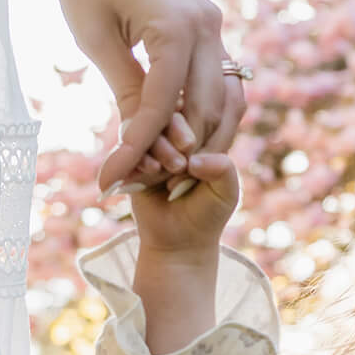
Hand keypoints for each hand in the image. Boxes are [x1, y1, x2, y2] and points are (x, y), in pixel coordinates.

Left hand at [43, 0, 227, 189]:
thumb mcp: (95, 38)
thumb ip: (125, 89)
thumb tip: (139, 140)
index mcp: (177, 30)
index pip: (162, 109)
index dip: (136, 151)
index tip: (109, 182)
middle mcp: (206, 27)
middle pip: (203, 112)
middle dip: (173, 154)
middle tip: (135, 184)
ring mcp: (212, 23)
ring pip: (220, 100)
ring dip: (194, 136)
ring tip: (155, 166)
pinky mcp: (206, 21)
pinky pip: (213, 78)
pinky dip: (197, 109)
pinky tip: (169, 132)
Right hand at [117, 72, 245, 258]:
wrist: (178, 242)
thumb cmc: (207, 213)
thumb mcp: (226, 192)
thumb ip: (222, 169)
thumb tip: (194, 158)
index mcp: (205, 136)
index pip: (202, 111)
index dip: (197, 128)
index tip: (196, 158)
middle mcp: (177, 137)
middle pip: (173, 113)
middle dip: (176, 132)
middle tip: (180, 165)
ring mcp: (153, 147)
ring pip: (150, 127)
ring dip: (158, 145)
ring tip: (165, 170)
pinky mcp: (132, 161)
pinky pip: (129, 146)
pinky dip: (139, 156)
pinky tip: (149, 171)